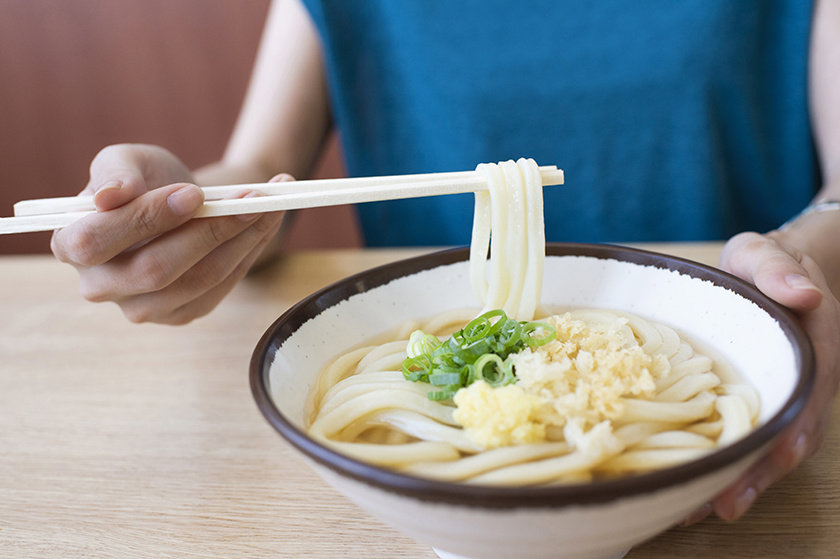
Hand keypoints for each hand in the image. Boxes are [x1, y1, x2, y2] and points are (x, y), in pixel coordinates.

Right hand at [51, 144, 286, 324]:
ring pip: (198, 281)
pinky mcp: (182, 314)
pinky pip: (221, 287)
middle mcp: (100, 287)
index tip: (192, 193)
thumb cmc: (146, 180)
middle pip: (155, 270)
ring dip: (242, 240)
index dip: (145, 219)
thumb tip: (109, 197)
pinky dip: (250, 251)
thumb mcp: (127, 160)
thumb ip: (114, 172)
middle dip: (210, 231)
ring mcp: (142, 308)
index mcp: (71, 246)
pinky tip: (267, 221)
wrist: (180, 203)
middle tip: (251, 198)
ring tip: (269, 203)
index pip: (97, 241)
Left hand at [681, 231, 839, 524]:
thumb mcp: (766, 254)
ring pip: (768, 445)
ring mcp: (779, 396)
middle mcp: (802, 380)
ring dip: (741, 478)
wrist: (767, 273)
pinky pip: (744, 436)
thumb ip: (778, 268)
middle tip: (723, 505)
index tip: (782, 456)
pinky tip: (695, 487)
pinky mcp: (752, 403)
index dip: (798, 425)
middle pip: (789, 434)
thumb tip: (803, 292)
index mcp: (814, 346)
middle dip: (761, 472)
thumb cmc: (763, 264)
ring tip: (701, 510)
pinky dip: (726, 463)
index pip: (811, 390)